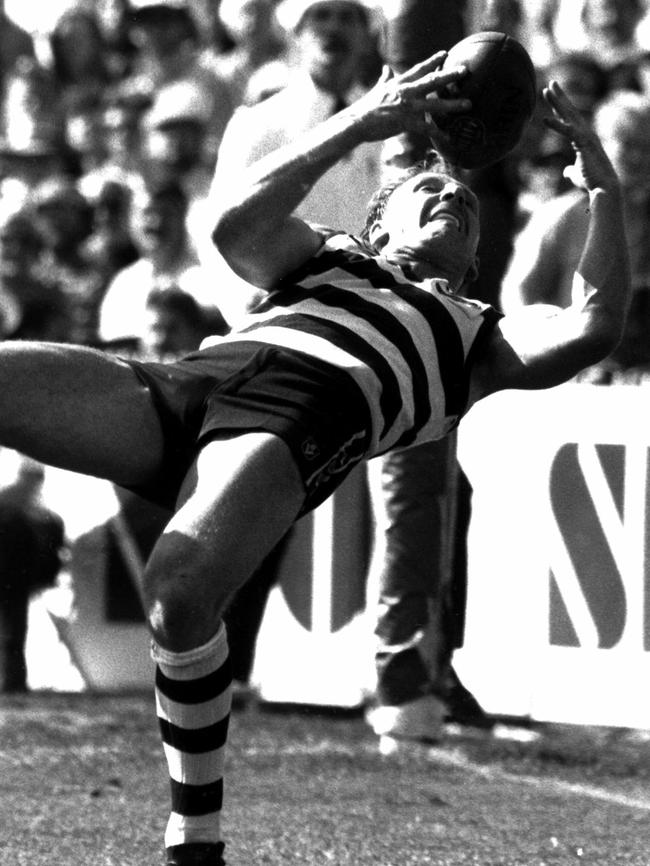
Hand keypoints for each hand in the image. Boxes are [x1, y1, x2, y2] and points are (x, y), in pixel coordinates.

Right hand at [351, 52, 470, 141]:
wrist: (357, 122)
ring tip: (468, 104)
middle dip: (449, 75)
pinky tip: (448, 137)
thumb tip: (386, 68)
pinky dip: (437, 132)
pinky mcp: (405, 122)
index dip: (433, 60)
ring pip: (434, 103)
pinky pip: (425, 128)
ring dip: (452, 104)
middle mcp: (406, 91)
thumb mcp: (377, 89)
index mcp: (399, 82)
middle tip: (465, 70)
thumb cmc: (366, 107)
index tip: (446, 53)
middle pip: (431, 80)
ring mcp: (406, 107)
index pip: (419, 68)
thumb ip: (384, 78)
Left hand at [543, 80, 619, 193]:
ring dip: (557, 102)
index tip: (552, 97)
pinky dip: (556, 124)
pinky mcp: (583, 143)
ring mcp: (585, 136)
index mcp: (583, 138)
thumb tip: (566, 172)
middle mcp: (585, 133)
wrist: (603, 188)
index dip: (560, 108)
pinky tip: (544, 118)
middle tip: (550, 84)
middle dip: (559, 97)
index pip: (569, 119)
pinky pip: (567, 131)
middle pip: (570, 111)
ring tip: (546, 90)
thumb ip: (570, 171)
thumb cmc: (591, 182)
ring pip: (569, 115)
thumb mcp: (576, 174)